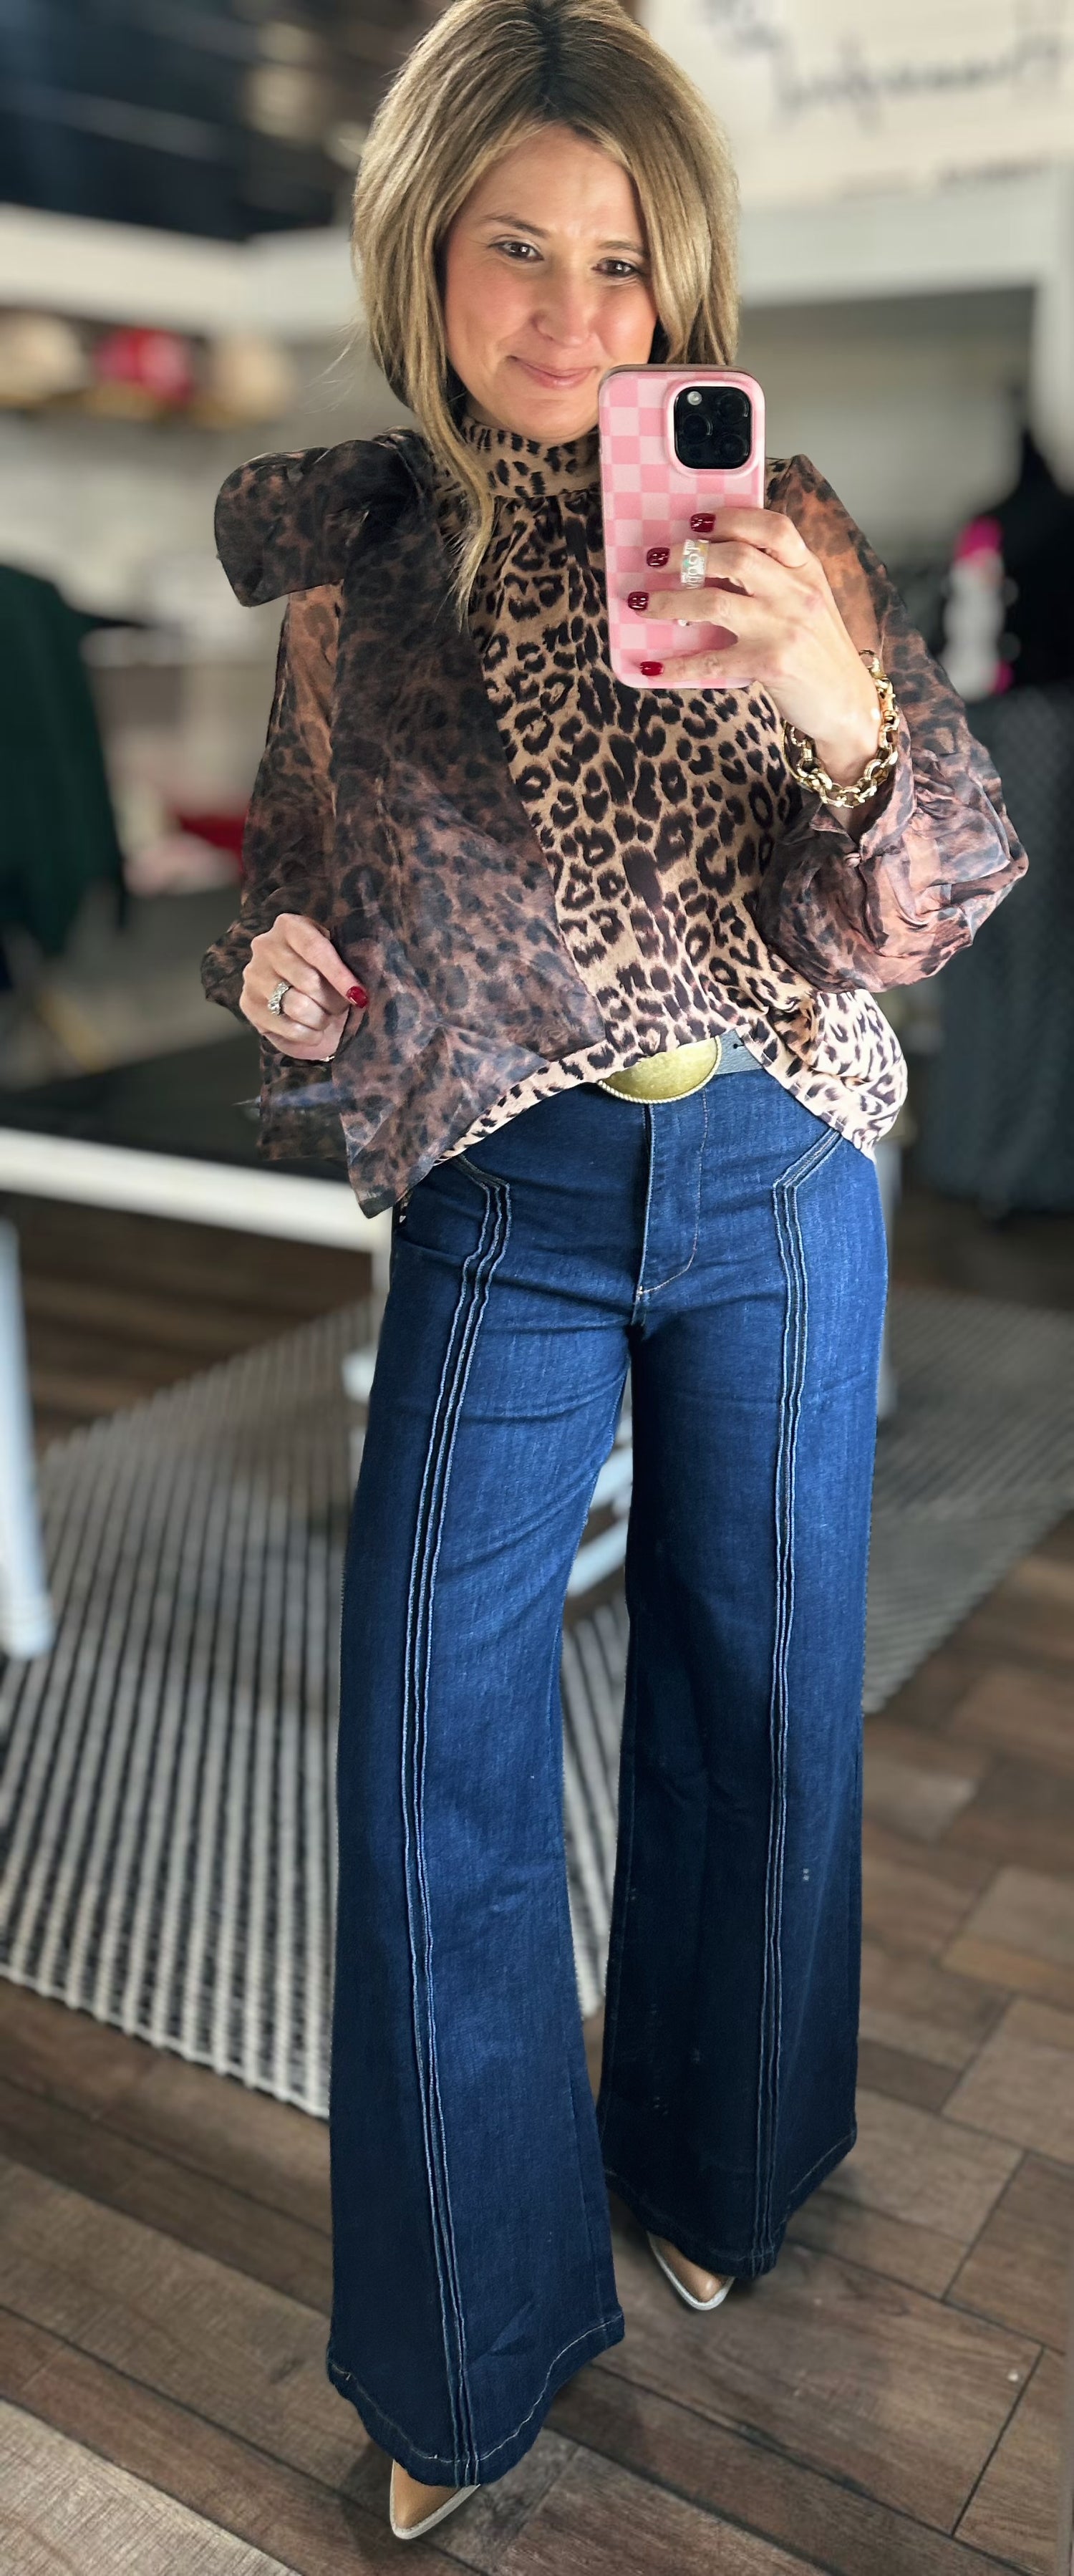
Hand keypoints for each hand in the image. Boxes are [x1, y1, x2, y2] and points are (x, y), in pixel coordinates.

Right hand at [241, 912, 366, 1059]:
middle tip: (341, 1007)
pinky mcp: (248, 1004)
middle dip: (333, 1001)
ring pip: (297, 1005)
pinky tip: (314, 1031)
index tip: (358, 995)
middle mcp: (265, 945)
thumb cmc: (331, 979)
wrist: (310, 1006)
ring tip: (327, 1018)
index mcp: (290, 926)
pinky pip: (287, 1026)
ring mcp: (254, 975)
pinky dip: (308, 1034)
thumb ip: (352, 960)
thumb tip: (365, 978)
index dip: (338, 975)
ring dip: (321, 1019)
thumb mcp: (343, 961)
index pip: (315, 948)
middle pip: (307, 980)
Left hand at [629, 511, 882, 784]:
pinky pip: (710, 660)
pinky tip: (651, 665)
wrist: (848, 704)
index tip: (696, 520)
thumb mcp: (810, 602)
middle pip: (735, 557)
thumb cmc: (821, 651)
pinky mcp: (768, 666)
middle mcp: (797, 594)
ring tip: (644, 602)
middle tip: (658, 559)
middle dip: (687, 555)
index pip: (772, 527)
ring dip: (670, 601)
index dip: (730, 518)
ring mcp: (783, 629)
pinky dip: (676, 663)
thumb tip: (715, 560)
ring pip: (713, 602)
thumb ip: (777, 577)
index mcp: (807, 571)